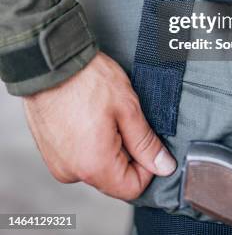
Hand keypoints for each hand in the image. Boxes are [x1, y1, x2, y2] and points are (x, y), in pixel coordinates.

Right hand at [23, 52, 175, 200]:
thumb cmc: (87, 79)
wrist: (51, 61)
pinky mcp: (49, 151)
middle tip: (123, 118)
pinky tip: (88, 115)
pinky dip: (88, 141)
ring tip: (103, 114)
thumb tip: (163, 167)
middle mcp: (71, 172)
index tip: (146, 139)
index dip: (147, 165)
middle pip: (113, 178)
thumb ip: (146, 143)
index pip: (132, 188)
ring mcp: (57, 162)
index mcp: (94, 166)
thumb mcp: (128, 108)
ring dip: (107, 145)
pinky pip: (78, 156)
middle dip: (125, 152)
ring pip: (96, 166)